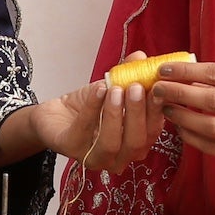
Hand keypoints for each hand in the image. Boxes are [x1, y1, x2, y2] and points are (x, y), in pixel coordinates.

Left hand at [0, 54, 169, 170]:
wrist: (56, 113)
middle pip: (136, 142)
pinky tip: (98, 89)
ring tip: (115, 89)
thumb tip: (141, 57)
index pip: (152, 132)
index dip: (157, 111)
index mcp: (135, 144)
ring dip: (115, 114)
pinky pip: (84, 129)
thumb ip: (129, 74)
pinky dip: (92, 107)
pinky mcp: (70, 149)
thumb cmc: (89, 106)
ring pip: (111, 144)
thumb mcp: (113, 87)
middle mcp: (119, 157)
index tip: (158, 87)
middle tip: (135, 87)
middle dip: (137, 114)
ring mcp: (95, 158)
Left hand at [151, 60, 214, 168]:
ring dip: (183, 117)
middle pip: (213, 100)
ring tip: (166, 109)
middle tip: (158, 89)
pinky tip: (181, 129)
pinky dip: (193, 138)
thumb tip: (182, 73)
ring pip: (212, 127)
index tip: (164, 69)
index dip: (188, 71)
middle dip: (179, 93)